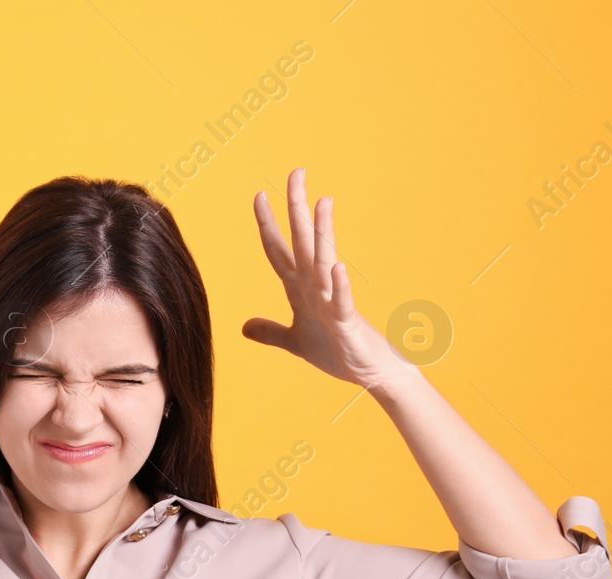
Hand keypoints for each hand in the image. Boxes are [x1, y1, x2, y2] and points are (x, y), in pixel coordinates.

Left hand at [242, 168, 409, 391]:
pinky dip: (339, 285)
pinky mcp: (347, 322)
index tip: (259, 195)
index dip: (267, 224)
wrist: (368, 373)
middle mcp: (315, 287)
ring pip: (323, 262)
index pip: (278, 250)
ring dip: (322, 234)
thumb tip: (243, 327)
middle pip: (301, 242)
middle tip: (297, 173)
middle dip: (297, 209)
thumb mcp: (293, 342)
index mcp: (300, 289)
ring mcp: (332, 301)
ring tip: (322, 202)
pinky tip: (337, 266)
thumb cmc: (335, 352)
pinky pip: (342, 301)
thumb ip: (269, 332)